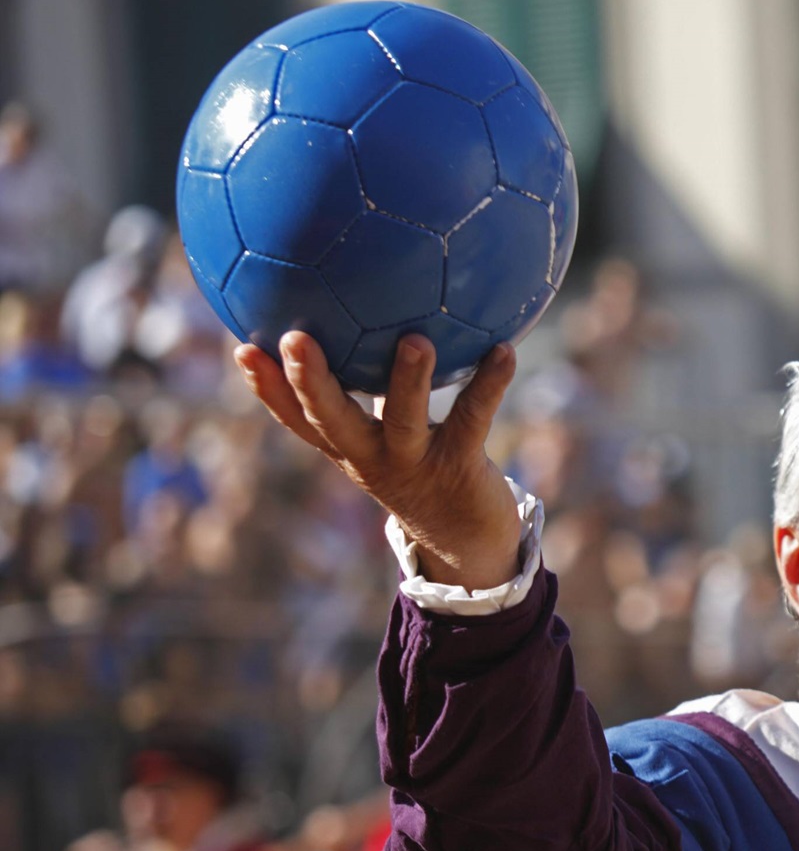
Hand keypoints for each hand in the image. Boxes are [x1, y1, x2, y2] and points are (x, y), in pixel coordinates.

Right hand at [236, 333, 520, 589]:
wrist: (466, 536)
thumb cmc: (421, 466)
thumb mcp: (386, 429)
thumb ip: (369, 381)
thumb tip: (359, 313)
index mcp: (348, 446)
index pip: (296, 418)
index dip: (267, 388)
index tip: (241, 348)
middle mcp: (372, 456)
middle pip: (331, 420)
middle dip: (308, 381)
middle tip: (293, 338)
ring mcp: (415, 462)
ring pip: (405, 420)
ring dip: (408, 381)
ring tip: (415, 341)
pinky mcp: (459, 464)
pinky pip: (474, 418)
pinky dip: (489, 384)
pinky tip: (504, 350)